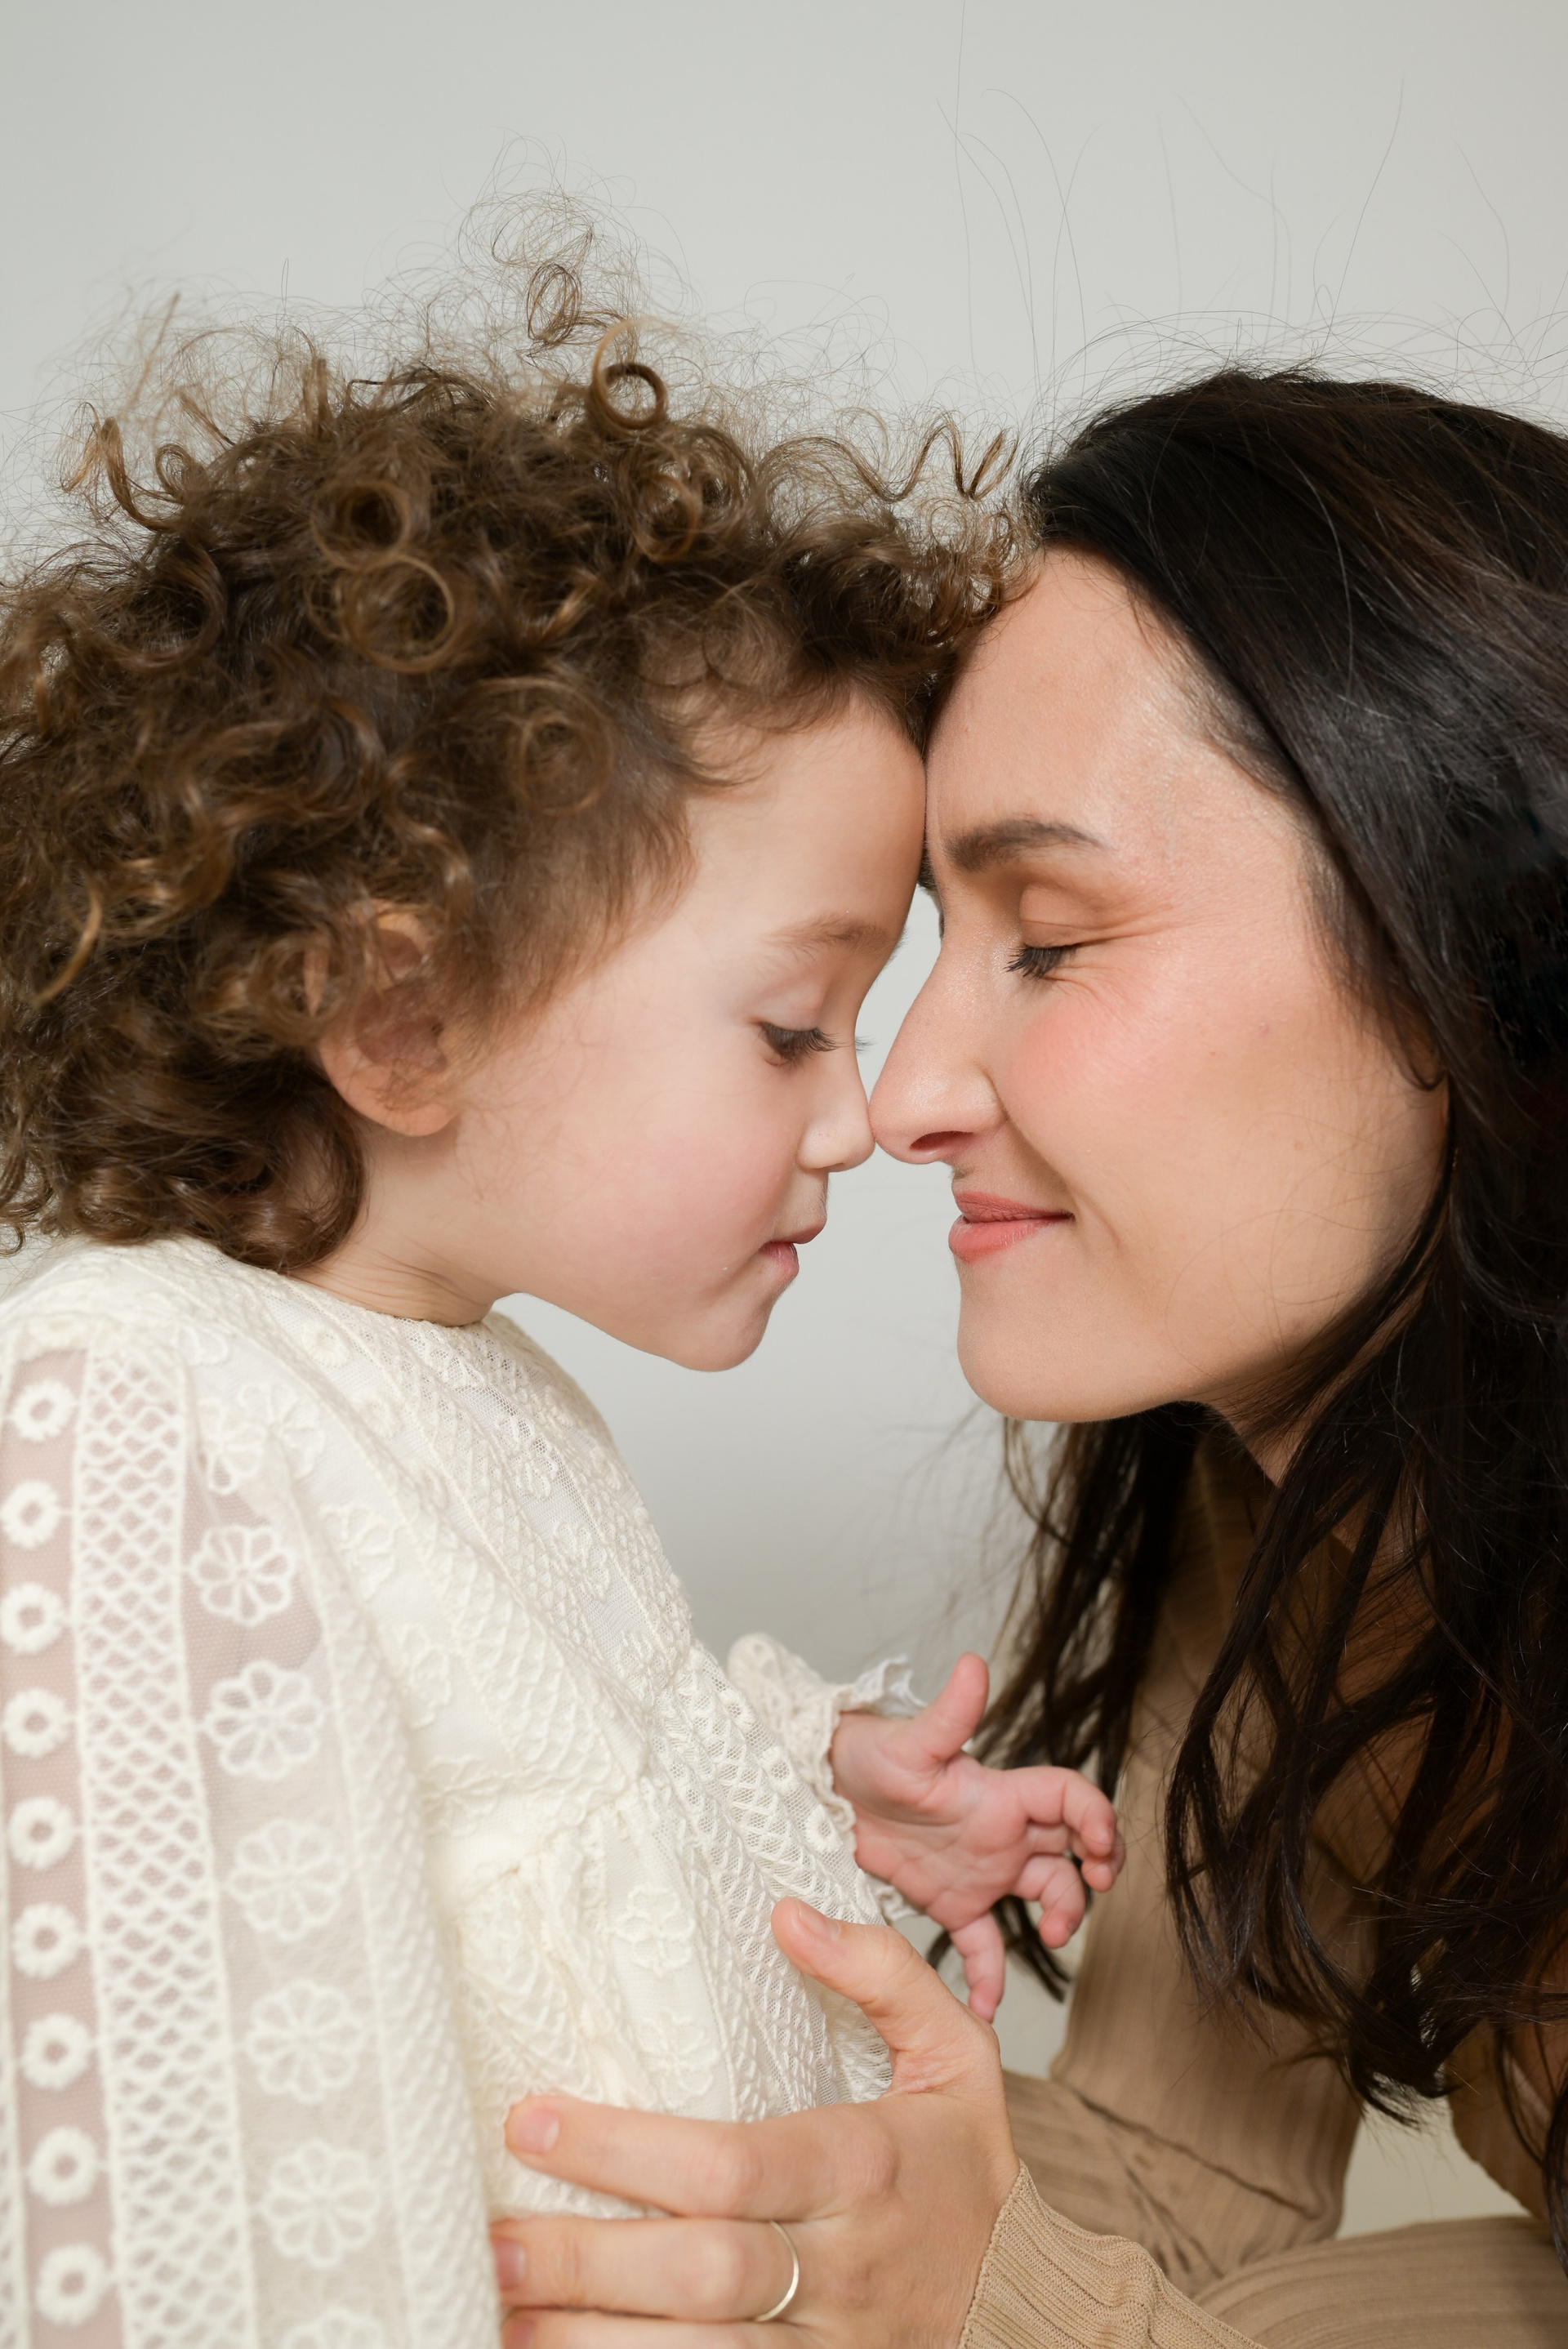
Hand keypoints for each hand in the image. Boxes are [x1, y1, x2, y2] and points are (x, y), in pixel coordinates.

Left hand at [492, 1899, 1019, 2347]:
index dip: (623, 2148)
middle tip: (493, 2237)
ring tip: (499, 2316)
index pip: (728, 2163)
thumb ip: (882, 1974)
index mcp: (862, 2168)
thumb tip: (788, 1914)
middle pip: (702, 2272)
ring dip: (590, 2347)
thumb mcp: (957, 2056)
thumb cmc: (968, 2176)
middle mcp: (840, 2267)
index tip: (532, 2120)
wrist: (1036, 2309)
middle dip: (587, 2262)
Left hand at [829, 1653, 1122, 2019]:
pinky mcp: (952, 1902)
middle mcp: (1001, 1831)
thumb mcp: (908, 1739)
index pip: (1068, 1796)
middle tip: (1083, 1900)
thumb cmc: (868, 1752)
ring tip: (1046, 1941)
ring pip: (1043, 1895)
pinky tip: (984, 2007)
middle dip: (1090, 1875)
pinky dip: (991, 1975)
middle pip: (1070, 1852)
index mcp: (1000, 1792)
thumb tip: (974, 1664)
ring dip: (1059, 1918)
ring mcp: (981, 1869)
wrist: (822, 1788)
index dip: (1096, 1816)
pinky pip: (985, 1942)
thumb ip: (949, 1714)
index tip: (1100, 1847)